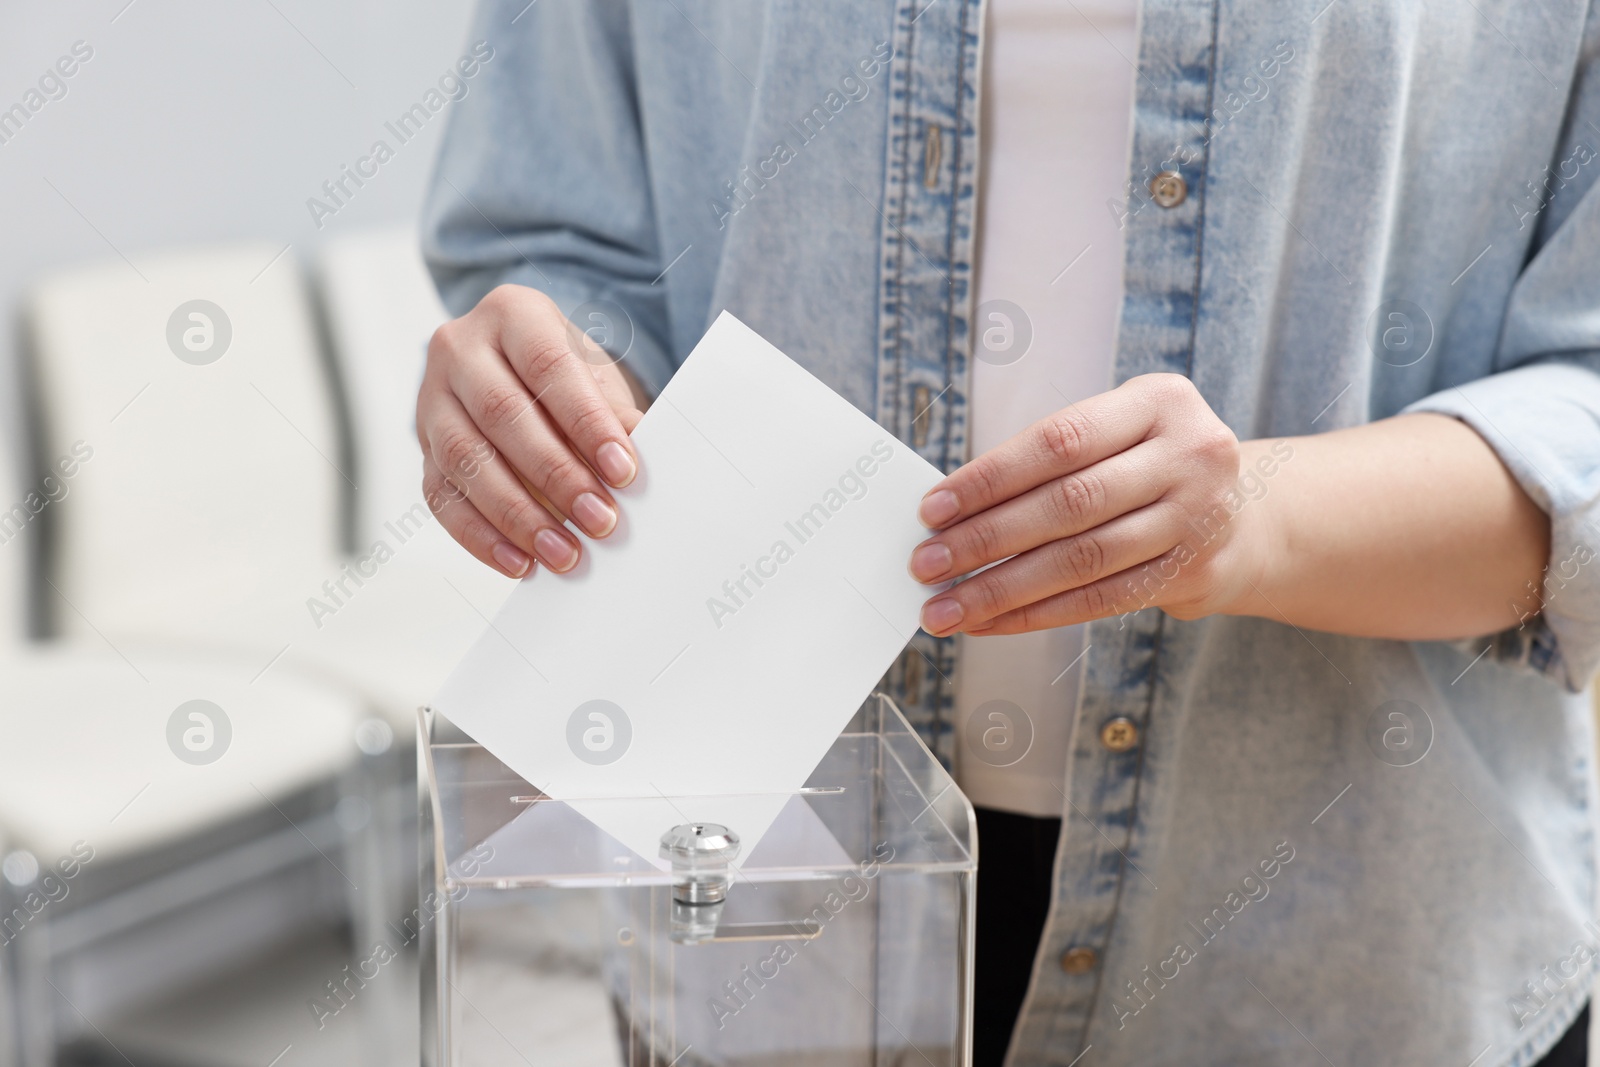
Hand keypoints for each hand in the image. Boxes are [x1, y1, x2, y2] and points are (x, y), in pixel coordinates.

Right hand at [417, 284, 646, 576]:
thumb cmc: (565, 375)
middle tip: (600, 520)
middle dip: (556, 476)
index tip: (624, 471)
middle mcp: (460, 349)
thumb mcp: (595, 377)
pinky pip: (441, 497)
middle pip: (503, 415)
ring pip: (466, 460)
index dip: (587, 422)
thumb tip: (643, 461)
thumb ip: (614, 415)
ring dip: (518, 515)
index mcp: (512, 314)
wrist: (518, 371)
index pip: (550, 367)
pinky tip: (519, 562)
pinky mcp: (422, 449)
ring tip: (564, 553)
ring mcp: (431, 399)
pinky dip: (481, 536)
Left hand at [908, 374, 1264, 634]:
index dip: (991, 477)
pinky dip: (1037, 613)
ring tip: (947, 606)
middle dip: (986, 538)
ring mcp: (1199, 516)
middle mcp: (1189, 454)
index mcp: (1160, 402)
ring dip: (1003, 588)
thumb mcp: (1118, 434)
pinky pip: (1101, 599)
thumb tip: (952, 509)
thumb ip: (1051, 460)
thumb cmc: (1149, 467)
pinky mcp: (1195, 571)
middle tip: (927, 563)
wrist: (1247, 516)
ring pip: (1082, 559)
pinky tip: (991, 622)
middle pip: (1069, 504)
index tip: (934, 508)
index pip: (1059, 441)